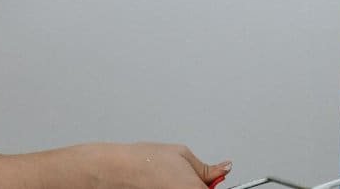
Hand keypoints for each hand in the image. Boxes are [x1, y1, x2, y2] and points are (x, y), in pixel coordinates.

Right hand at [94, 142, 231, 188]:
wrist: (116, 170)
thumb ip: (207, 167)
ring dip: (183, 188)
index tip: (212, 181)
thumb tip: (223, 169)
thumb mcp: (181, 154)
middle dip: (200, 187)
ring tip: (169, 181)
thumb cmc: (143, 162)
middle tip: (186, 178)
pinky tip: (161, 185)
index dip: (214, 185)